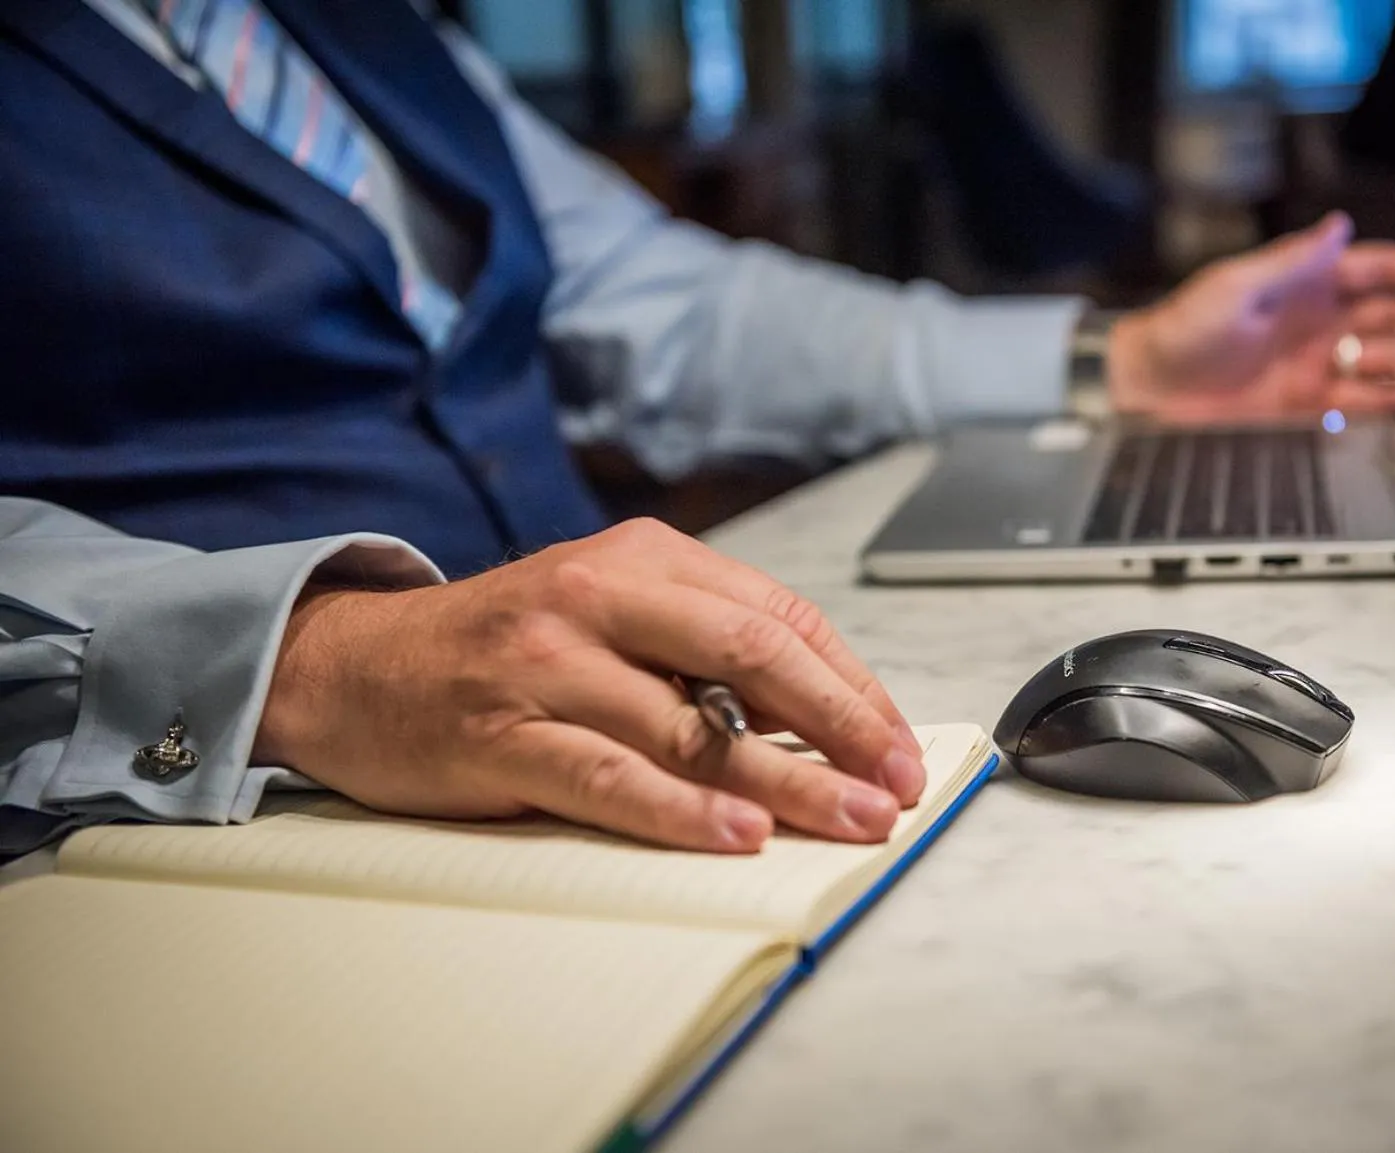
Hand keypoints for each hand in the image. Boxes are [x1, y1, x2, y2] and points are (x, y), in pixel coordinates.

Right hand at [252, 519, 926, 853]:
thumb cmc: (504, 647)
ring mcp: (547, 663)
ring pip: (689, 726)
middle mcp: (598, 595)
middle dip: (842, 724)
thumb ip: (699, 650)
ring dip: (785, 782)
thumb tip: (820, 721)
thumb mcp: (608, 613)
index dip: (851, 685)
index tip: (897, 743)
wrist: (355, 665)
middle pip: (751, 654)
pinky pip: (608, 776)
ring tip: (852, 819)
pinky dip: (680, 809)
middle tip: (898, 781)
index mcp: (641, 558)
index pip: (778, 615)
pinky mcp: (502, 735)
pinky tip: (738, 834)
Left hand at [1105, 211, 1394, 424]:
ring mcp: (1316, 359)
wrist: (1147, 384)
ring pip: (1384, 356)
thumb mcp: (1236, 287)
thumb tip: (1341, 223)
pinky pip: (1357, 398)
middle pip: (1393, 313)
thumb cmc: (1184, 326)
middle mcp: (1321, 317)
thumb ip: (1292, 261)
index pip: (1379, 268)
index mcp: (1308, 280)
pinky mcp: (1305, 400)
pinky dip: (1387, 398)